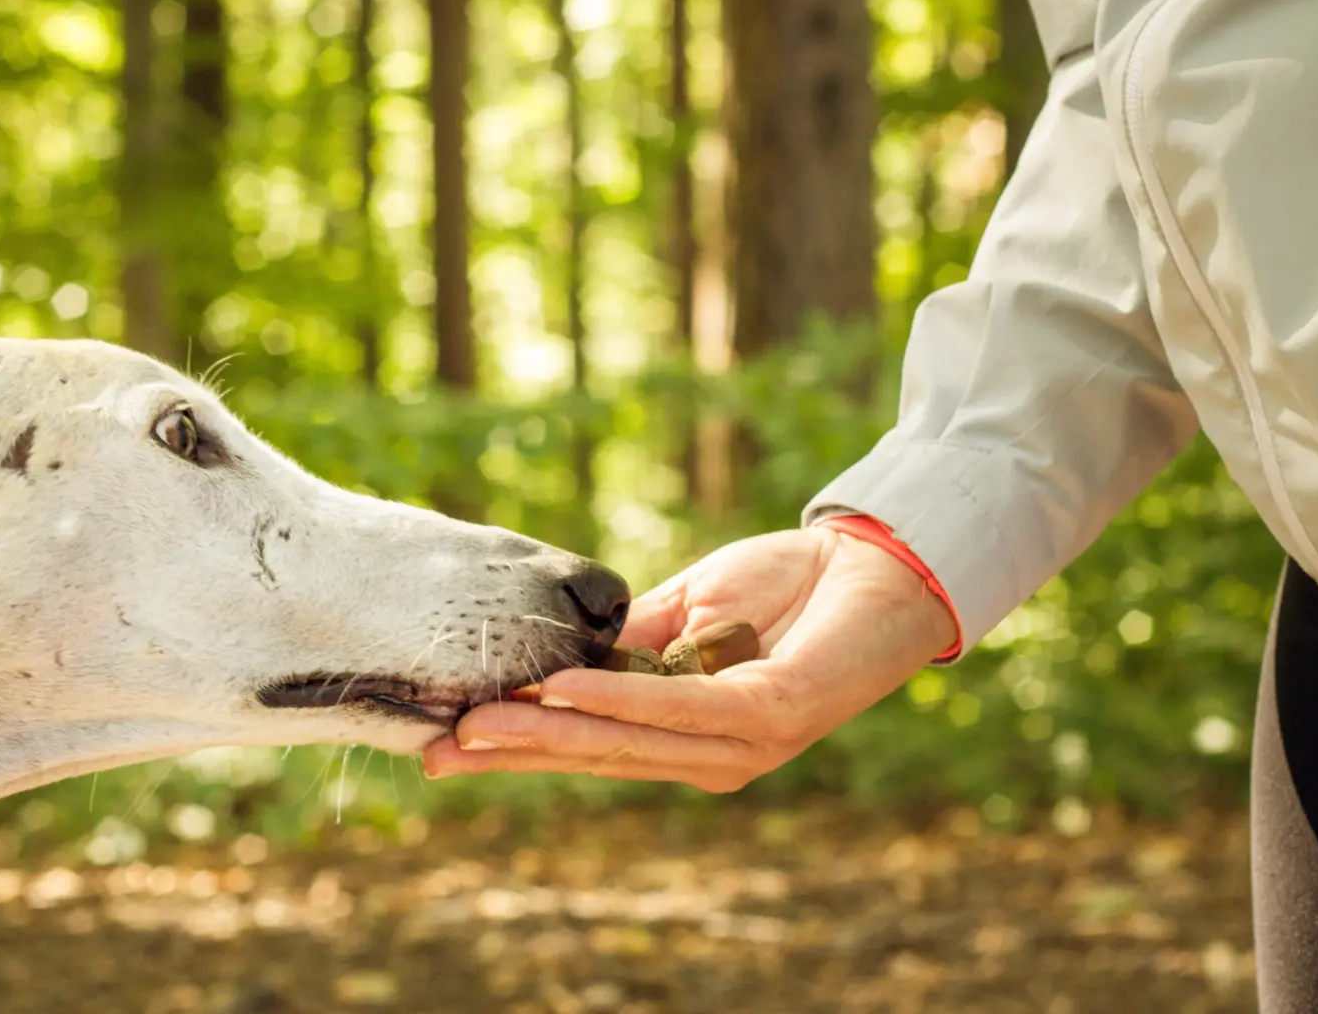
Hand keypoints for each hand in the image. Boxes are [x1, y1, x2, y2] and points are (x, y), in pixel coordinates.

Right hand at [422, 526, 959, 791]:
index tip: (441, 745)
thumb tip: (548, 659)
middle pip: (596, 756)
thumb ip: (624, 643)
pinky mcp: (771, 715)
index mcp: (685, 736)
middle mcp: (710, 756)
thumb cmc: (787, 586)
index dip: (517, 746)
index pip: (588, 746)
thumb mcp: (684, 610)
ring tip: (480, 726)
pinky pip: (679, 708)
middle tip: (438, 754)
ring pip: (626, 742)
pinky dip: (617, 700)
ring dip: (549, 733)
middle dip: (514, 754)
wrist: (879, 561)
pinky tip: (562, 690)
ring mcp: (741, 744)